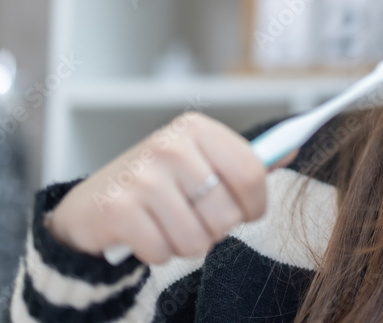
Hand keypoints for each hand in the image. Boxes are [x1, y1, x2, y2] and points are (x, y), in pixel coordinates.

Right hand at [44, 112, 297, 264]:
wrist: (90, 204)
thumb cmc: (157, 184)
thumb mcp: (199, 161)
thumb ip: (243, 160)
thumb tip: (292, 149)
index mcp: (195, 129)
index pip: (252, 172)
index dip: (256, 204)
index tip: (247, 212)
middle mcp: (168, 145)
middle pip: (227, 213)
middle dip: (217, 229)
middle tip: (195, 219)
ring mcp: (141, 175)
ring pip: (197, 239)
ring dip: (187, 244)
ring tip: (169, 226)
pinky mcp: (118, 208)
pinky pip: (163, 251)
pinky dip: (158, 253)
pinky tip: (144, 234)